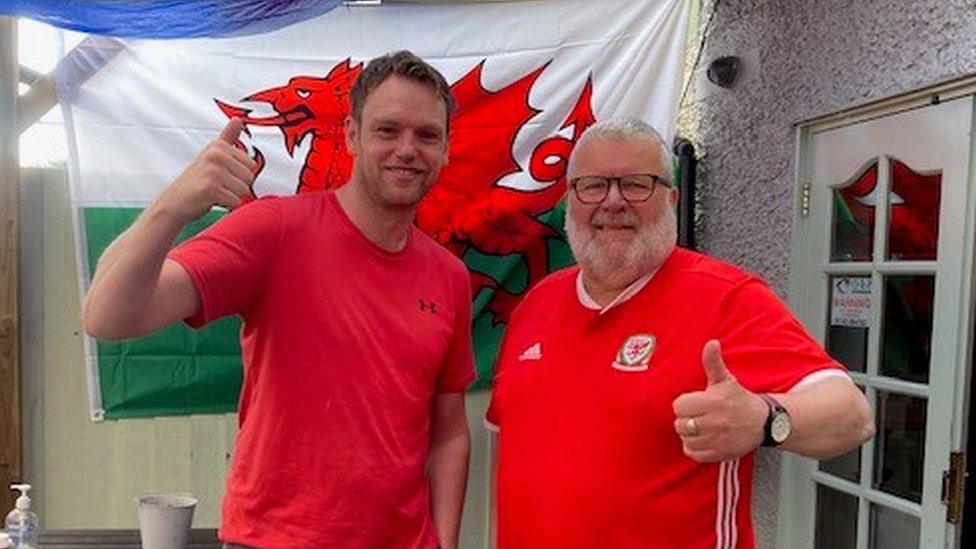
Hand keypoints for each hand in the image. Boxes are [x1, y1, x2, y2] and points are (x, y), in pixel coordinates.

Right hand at [153, 118, 256, 223]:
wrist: (173, 202)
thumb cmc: (195, 180)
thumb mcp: (211, 154)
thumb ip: (227, 138)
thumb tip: (238, 119)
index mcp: (219, 146)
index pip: (251, 164)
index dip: (239, 175)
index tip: (222, 175)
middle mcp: (216, 155)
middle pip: (250, 178)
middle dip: (237, 187)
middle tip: (218, 186)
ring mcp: (213, 171)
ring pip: (244, 191)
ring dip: (232, 197)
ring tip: (215, 192)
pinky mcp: (210, 189)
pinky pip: (235, 202)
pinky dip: (227, 206)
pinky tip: (211, 201)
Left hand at [671, 339, 767, 462]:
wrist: (763, 422)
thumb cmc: (739, 399)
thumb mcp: (725, 380)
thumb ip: (713, 362)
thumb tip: (711, 343)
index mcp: (713, 402)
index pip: (679, 406)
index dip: (685, 404)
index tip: (695, 403)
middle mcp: (715, 422)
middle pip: (680, 424)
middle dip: (686, 419)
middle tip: (698, 416)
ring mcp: (717, 440)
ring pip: (685, 439)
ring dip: (689, 434)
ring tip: (700, 428)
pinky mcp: (720, 454)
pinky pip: (694, 454)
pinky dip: (694, 448)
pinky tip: (703, 439)